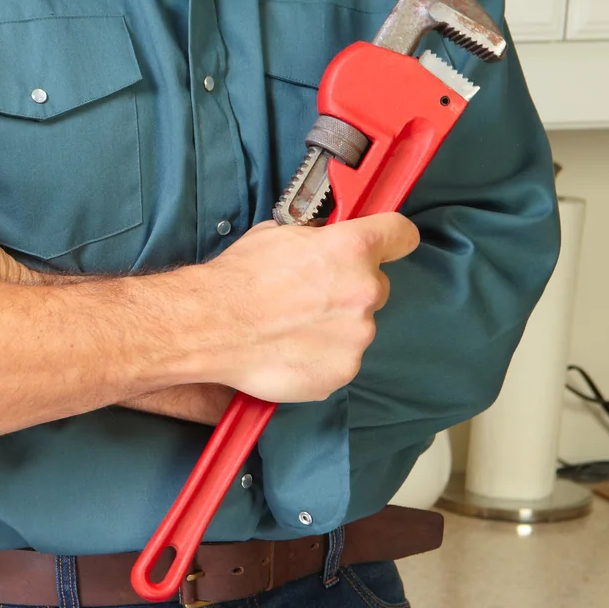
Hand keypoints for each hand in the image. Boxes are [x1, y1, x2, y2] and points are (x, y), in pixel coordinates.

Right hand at [187, 214, 419, 402]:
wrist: (207, 328)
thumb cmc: (235, 281)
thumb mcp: (277, 235)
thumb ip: (317, 239)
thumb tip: (325, 240)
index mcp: (352, 249)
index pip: (401, 236)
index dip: (392, 241)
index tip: (387, 247)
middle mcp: (363, 291)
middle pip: (377, 288)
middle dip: (350, 292)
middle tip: (309, 300)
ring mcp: (356, 336)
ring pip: (356, 329)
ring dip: (333, 330)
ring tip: (290, 331)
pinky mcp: (341, 372)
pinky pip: (339, 362)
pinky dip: (319, 360)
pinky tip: (288, 352)